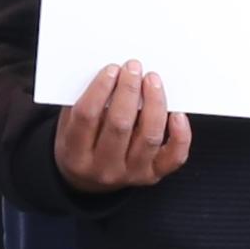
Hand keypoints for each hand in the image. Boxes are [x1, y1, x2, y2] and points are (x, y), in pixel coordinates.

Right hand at [50, 60, 192, 194]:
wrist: (89, 179)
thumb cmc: (82, 145)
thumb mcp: (69, 125)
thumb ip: (84, 102)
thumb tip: (110, 73)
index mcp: (76, 155)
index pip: (86, 117)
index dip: (100, 89)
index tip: (111, 69)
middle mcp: (103, 168)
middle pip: (119, 125)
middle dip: (129, 90)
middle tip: (133, 69)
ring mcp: (130, 173)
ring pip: (149, 137)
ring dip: (154, 103)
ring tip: (152, 81)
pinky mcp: (153, 175)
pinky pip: (173, 156)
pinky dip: (180, 135)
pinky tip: (177, 114)